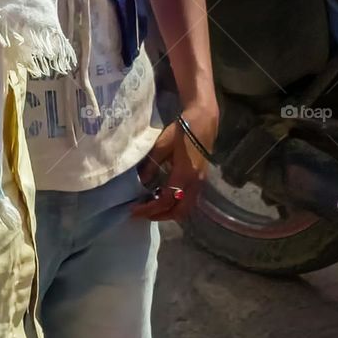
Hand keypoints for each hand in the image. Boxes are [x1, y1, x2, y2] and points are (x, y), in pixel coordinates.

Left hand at [131, 101, 218, 221]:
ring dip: (168, 212)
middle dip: (160, 216)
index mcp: (184, 174)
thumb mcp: (162, 145)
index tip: (134, 210)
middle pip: (179, 211)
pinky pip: (189, 200)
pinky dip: (175, 204)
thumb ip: (151, 165)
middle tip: (142, 213)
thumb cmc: (182, 130)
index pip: (166, 200)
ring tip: (150, 208)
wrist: (203, 121)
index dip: (149, 208)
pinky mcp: (201, 180)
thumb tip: (141, 181)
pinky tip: (163, 197)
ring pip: (186, 208)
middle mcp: (195, 183)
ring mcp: (200, 183)